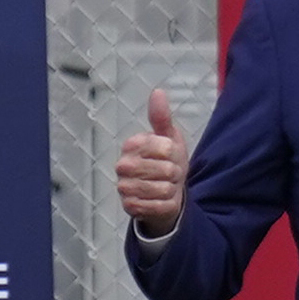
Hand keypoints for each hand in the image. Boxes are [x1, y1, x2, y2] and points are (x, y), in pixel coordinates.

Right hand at [115, 88, 186, 234]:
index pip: (166, 147)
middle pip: (166, 170)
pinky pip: (159, 206)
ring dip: (171, 190)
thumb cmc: (165, 162)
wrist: (163, 192)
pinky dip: (166, 204)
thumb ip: (162, 118)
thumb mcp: (169, 138)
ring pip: (163, 189)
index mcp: (132, 144)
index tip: (170, 155)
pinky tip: (159, 200)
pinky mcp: (129, 207)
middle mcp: (123, 165)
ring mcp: (124, 187)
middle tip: (169, 173)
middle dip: (175, 174)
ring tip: (165, 185)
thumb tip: (158, 92)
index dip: (175, 153)